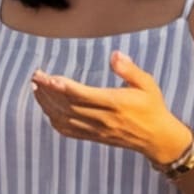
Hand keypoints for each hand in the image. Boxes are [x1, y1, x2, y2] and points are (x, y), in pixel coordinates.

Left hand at [27, 52, 193, 165]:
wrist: (157, 138)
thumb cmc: (152, 107)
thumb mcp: (147, 84)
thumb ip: (129, 69)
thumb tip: (115, 55)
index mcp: (114, 104)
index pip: (81, 95)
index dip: (61, 86)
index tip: (47, 76)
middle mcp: (102, 119)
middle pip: (67, 106)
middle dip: (48, 91)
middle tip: (36, 76)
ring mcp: (96, 130)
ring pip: (64, 119)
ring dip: (47, 104)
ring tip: (36, 89)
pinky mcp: (94, 137)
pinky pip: (68, 131)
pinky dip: (54, 120)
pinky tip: (47, 109)